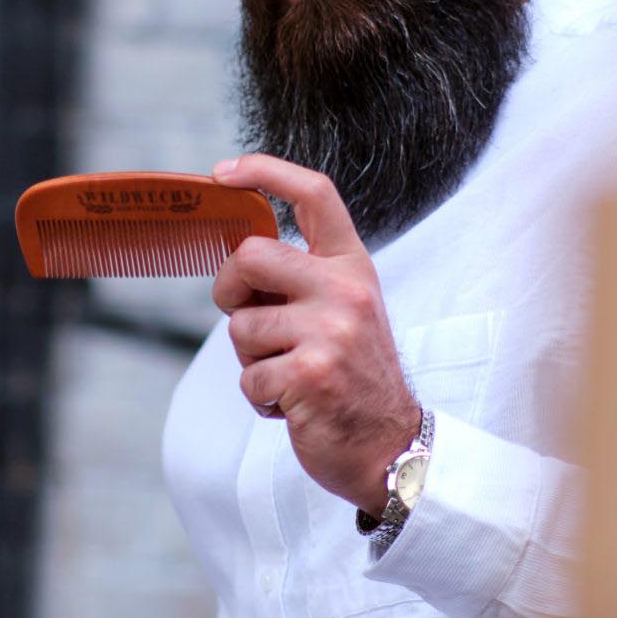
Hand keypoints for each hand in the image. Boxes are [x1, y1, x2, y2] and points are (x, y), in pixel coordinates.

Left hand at [211, 153, 421, 514]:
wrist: (392, 446)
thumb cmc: (353, 376)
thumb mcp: (343, 310)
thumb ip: (300, 279)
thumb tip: (237, 256)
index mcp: (352, 265)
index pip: (314, 195)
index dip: (265, 171)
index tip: (224, 173)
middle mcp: (345, 288)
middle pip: (250, 254)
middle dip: (229, 288)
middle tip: (244, 314)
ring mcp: (330, 330)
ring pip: (241, 325)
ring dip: (251, 358)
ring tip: (288, 374)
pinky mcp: (309, 373)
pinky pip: (248, 376)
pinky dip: (260, 397)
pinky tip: (293, 404)